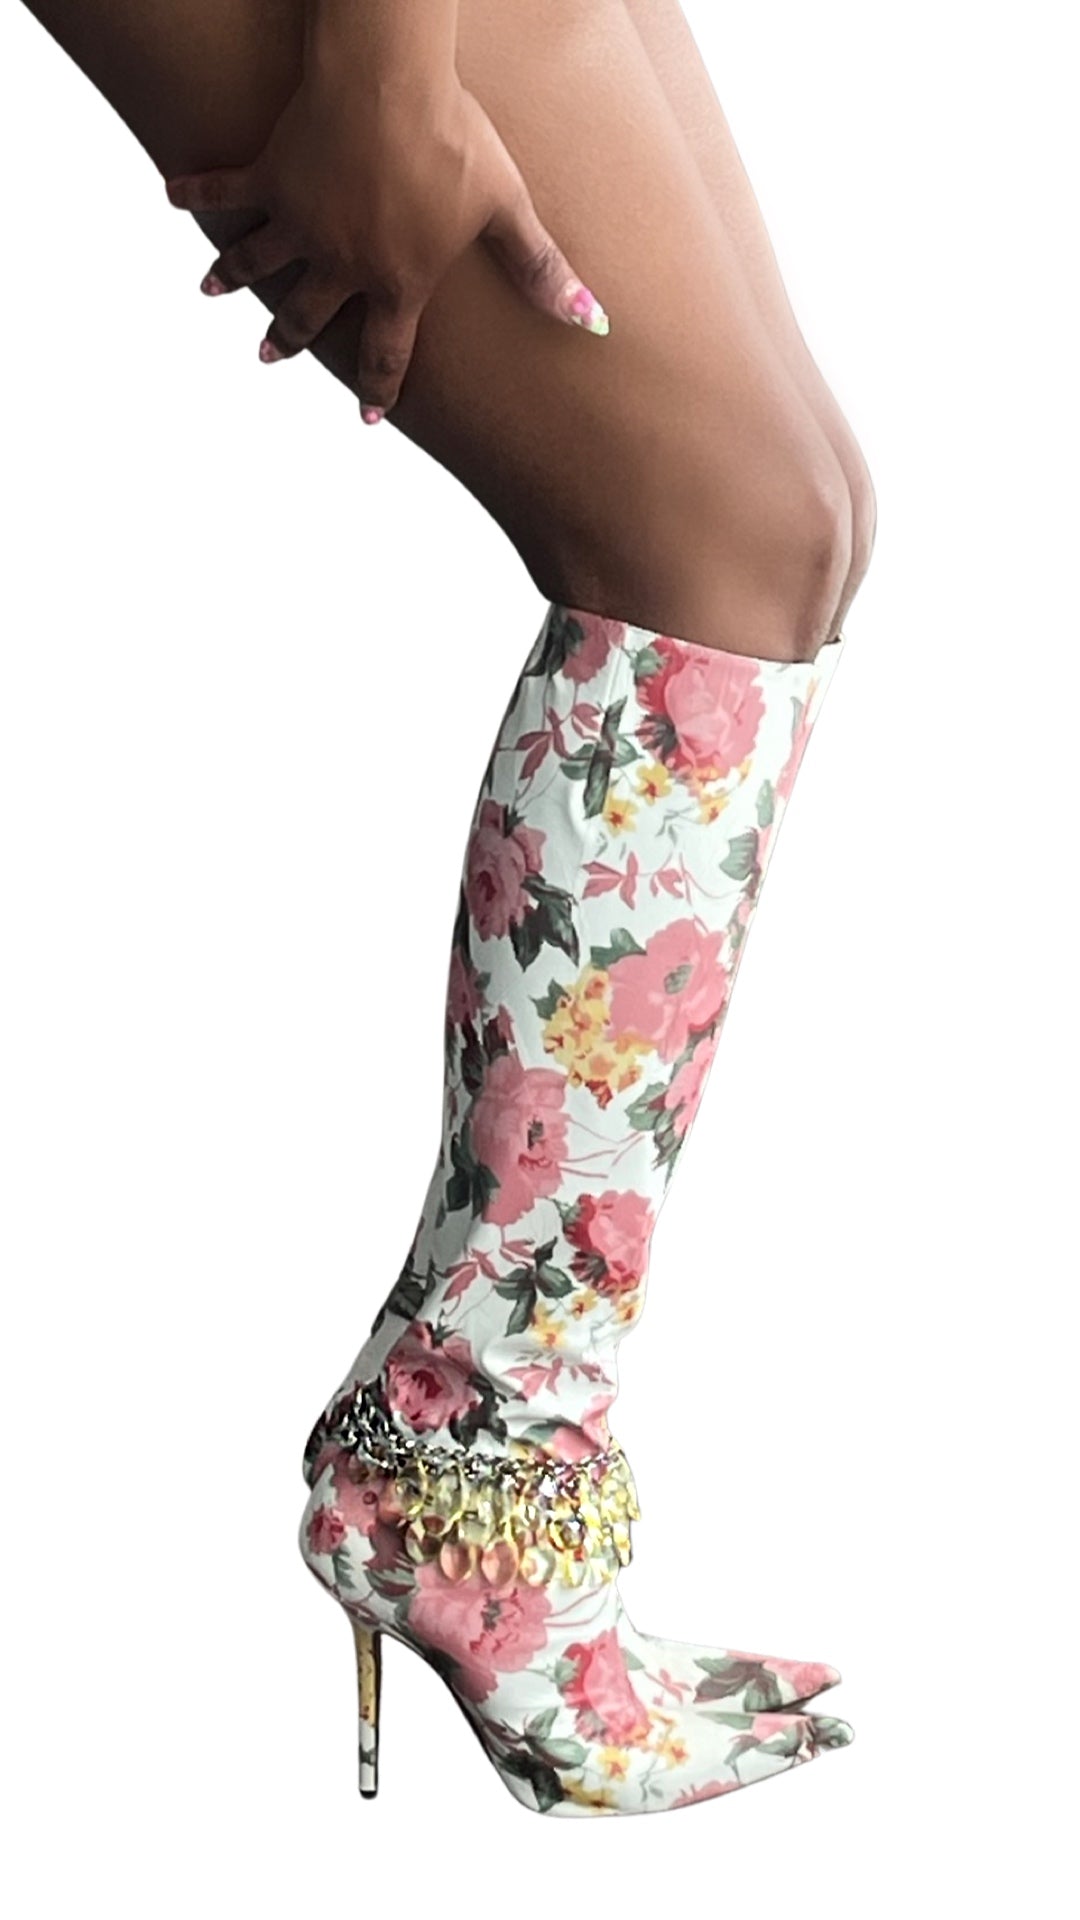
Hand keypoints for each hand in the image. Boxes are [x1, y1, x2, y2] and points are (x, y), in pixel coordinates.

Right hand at [164, 63, 609, 422]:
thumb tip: (592, 319)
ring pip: (258, 262)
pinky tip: (172, 197)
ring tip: (211, 292)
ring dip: (233, 279)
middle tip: (268, 358)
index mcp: (396, 282)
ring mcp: (298, 223)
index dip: (380, 387)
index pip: (387, 353)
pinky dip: (196, 193)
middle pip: (309, 317)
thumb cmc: (453, 141)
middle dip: (289, 342)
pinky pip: (225, 190)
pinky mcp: (270, 176)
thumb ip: (540, 268)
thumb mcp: (505, 207)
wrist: (388, 84)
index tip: (368, 412)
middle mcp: (340, 265)